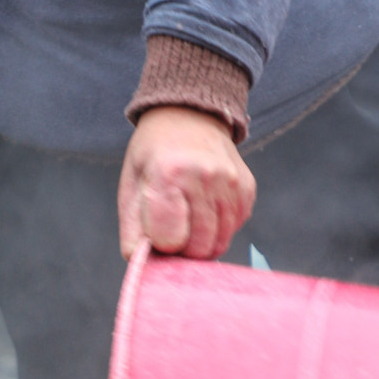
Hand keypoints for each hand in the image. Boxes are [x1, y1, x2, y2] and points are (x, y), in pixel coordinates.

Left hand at [118, 106, 256, 259]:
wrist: (189, 115)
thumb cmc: (154, 153)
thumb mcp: (131, 184)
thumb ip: (132, 230)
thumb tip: (142, 264)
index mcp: (169, 175)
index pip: (170, 241)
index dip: (159, 242)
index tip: (155, 228)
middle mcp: (206, 178)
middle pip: (197, 248)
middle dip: (182, 249)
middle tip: (172, 228)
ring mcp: (231, 184)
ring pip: (219, 244)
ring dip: (200, 242)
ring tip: (187, 218)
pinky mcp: (247, 190)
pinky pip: (233, 230)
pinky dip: (218, 229)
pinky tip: (205, 208)